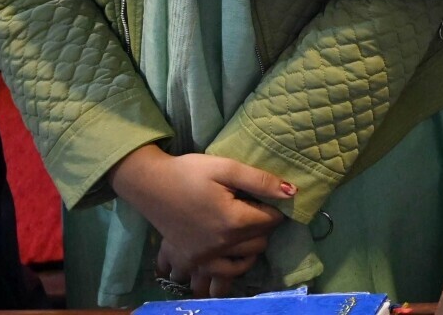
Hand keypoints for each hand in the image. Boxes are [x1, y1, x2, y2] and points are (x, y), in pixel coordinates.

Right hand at [110, 146, 290, 295]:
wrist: (149, 184)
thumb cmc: (190, 172)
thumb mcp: (227, 167)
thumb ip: (261, 181)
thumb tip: (292, 193)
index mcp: (233, 220)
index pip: (271, 221)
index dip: (272, 208)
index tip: (261, 198)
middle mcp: (220, 245)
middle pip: (260, 242)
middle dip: (262, 226)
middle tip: (249, 208)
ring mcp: (203, 258)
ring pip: (243, 262)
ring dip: (248, 248)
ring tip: (240, 229)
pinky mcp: (190, 262)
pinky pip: (218, 275)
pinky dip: (228, 267)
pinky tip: (227, 250)